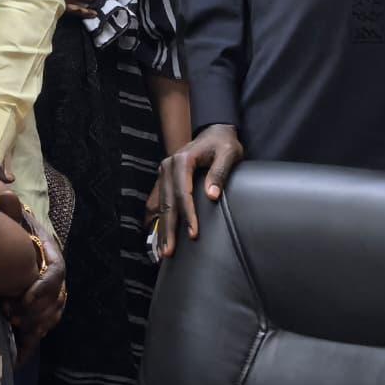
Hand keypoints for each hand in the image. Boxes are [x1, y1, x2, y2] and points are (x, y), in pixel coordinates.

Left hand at [3, 198, 66, 346]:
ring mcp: (53, 294)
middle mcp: (57, 277)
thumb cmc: (15, 233)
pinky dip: (32, 341)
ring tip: (12, 326)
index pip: (56, 274)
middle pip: (56, 299)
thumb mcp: (13, 220)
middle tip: (11, 314)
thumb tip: (8, 195)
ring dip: (35, 324)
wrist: (20, 245)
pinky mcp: (43, 309)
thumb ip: (11, 211)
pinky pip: (44, 328)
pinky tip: (19, 354)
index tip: (22, 299)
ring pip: (53, 315)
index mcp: (52, 256)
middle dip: (36, 311)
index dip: (42, 289)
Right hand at [155, 124, 243, 257]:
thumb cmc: (223, 144)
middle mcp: (168, 166)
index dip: (188, 214)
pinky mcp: (163, 180)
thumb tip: (212, 195)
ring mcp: (163, 173)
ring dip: (161, 229)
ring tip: (162, 252)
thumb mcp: (229, 154)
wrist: (214, 132)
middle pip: (167, 202)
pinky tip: (156, 237)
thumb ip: (220, 172)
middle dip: (168, 229)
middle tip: (169, 252)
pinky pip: (156, 202)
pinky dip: (156, 220)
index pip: (183, 192)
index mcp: (182, 160)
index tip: (193, 233)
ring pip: (159, 205)